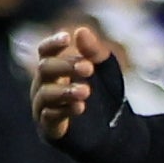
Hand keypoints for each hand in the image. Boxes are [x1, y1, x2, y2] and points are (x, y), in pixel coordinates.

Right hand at [33, 24, 125, 143]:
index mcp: (56, 69)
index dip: (53, 43)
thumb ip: (94, 51)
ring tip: (86, 91)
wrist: (119, 131)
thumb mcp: (106, 69)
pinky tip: (80, 107)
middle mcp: (44, 86)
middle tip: (88, 68)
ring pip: (45, 93)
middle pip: (44, 69)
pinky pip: (49, 117)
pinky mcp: (50, 129)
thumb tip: (81, 30)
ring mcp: (45, 108)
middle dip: (65, 66)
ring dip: (65, 90)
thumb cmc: (107, 95)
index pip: (45, 52)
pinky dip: (63, 110)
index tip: (67, 38)